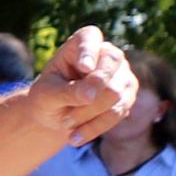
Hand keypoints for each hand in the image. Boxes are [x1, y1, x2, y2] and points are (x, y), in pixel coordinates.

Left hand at [31, 26, 134, 144]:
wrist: (55, 115)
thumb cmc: (47, 96)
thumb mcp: (46, 94)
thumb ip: (66, 91)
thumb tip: (91, 93)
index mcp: (82, 43)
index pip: (90, 38)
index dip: (89, 51)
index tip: (83, 67)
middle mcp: (108, 54)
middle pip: (109, 69)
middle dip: (87, 96)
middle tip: (64, 115)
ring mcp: (123, 74)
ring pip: (114, 95)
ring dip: (87, 114)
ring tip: (65, 123)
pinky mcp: (128, 95)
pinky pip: (118, 113)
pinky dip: (94, 127)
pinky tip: (75, 137)